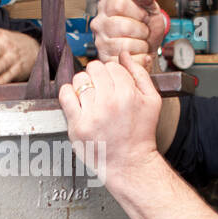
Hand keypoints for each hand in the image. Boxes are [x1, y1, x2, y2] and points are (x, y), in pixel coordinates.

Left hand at [58, 52, 162, 186]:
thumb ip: (139, 74)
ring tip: (91, 96)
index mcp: (128, 93)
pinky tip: (77, 100)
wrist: (130, 164)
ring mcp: (92, 114)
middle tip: (101, 89)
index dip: (112, 73)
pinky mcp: (77, 126)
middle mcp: (109, 102)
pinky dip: (68, 93)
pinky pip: (65, 95)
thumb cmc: (141, 133)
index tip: (113, 83)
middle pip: (94, 68)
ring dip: (84, 84)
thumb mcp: (152, 100)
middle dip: (98, 75)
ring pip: (79, 79)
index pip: (112, 66)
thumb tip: (123, 54)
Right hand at [90, 0, 168, 67]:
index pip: (119, 5)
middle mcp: (100, 23)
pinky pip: (127, 59)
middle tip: (142, 32)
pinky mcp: (106, 60)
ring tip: (140, 42)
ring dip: (141, 46)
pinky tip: (137, 53)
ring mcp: (100, 42)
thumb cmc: (146, 29)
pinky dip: (139, 58)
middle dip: (141, 31)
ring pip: (125, 45)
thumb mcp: (150, 9)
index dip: (138, 12)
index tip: (143, 16)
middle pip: (124, 26)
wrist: (148, 49)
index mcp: (107, 6)